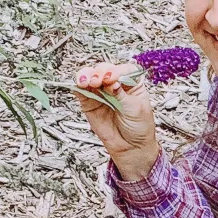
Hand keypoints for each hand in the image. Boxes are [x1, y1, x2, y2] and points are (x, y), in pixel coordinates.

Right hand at [72, 62, 159, 179]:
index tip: (113, 77)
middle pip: (104, 69)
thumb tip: (111, 82)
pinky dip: (78, 86)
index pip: (123, 69)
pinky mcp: (89, 102)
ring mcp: (101, 92)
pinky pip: (81, 91)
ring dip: (87, 75)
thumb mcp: (136, 109)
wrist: (131, 148)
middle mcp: (115, 84)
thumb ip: (122, 94)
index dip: (117, 70)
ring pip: (90, 76)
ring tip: (89, 82)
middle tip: (100, 81)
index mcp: (132, 83)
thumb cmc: (139, 128)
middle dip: (100, 72)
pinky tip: (81, 85)